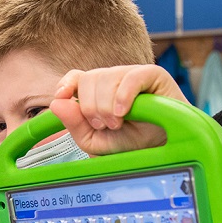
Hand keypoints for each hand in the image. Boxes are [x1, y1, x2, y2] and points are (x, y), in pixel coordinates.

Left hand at [49, 65, 181, 155]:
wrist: (165, 148)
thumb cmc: (132, 143)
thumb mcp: (96, 141)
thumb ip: (75, 125)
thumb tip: (56, 103)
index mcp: (98, 91)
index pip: (76, 77)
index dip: (67, 84)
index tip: (62, 97)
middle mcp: (113, 79)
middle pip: (88, 79)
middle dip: (91, 107)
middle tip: (105, 125)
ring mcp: (132, 74)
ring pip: (106, 78)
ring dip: (107, 106)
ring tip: (118, 123)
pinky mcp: (153, 74)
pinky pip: (131, 77)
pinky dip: (123, 97)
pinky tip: (124, 112)